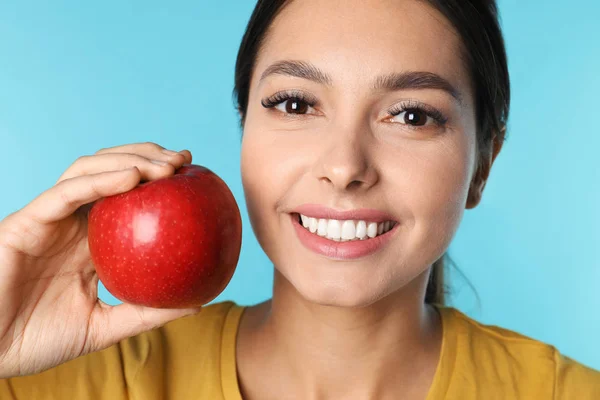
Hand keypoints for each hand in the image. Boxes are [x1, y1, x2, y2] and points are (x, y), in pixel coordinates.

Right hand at [0, 142, 200, 377]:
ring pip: (89, 170)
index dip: (159, 180)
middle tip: (185, 160)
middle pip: (112, 170)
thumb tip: (197, 302)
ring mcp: (50, 218)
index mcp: (91, 241)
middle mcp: (73, 222)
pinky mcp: (27, 221)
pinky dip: (99, 180)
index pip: (128, 196)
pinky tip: (132, 177)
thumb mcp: (104, 327)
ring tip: (166, 165)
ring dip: (129, 159)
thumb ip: (145, 313)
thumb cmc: (38, 340)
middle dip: (149, 156)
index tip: (194, 177)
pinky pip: (65, 193)